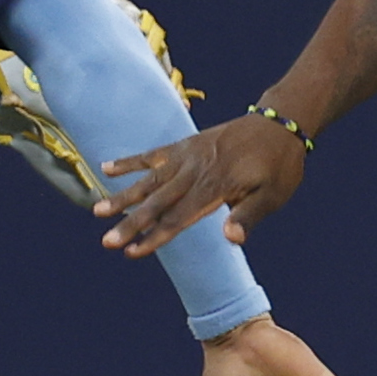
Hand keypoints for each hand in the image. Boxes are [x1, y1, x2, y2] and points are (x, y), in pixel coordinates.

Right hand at [99, 111, 308, 257]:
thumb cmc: (279, 166)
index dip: (155, 237)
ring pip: (149, 180)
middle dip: (130, 224)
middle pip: (158, 202)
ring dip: (123, 196)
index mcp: (216, 187)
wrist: (279, 122)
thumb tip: (230, 239)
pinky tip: (106, 168)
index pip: (180, 218)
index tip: (132, 253)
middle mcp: (196, 171)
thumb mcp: (273, 195)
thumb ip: (249, 216)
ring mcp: (187, 156)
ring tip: (97, 210)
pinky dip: (130, 161)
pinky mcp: (185, 145)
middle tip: (106, 242)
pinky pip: (153, 154)